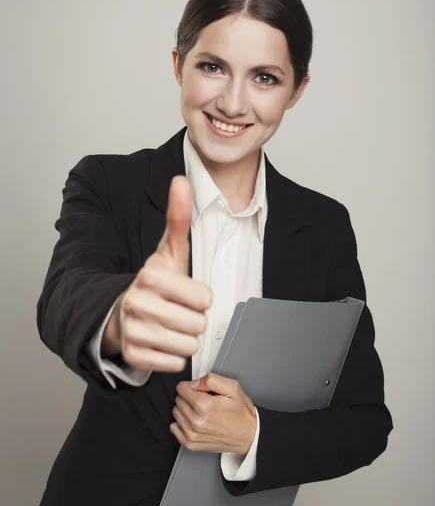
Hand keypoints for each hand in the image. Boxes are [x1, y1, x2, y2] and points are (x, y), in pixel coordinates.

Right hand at [102, 175, 212, 371]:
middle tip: (177, 311)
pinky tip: (160, 342)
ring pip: (188, 346)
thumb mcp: (168, 251)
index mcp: (151, 276)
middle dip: (193, 320)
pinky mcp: (133, 356)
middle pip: (198, 324)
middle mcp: (138, 303)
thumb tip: (181, 180)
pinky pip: (175, 364)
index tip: (186, 293)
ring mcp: (133, 332)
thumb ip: (178, 218)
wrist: (120, 313)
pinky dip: (172, 356)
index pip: (205, 299)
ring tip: (169, 326)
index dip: (200, 298)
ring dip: (184, 339)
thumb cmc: (154, 282)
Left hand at [170, 373, 256, 454]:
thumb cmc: (242, 413)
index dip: (191, 386)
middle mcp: (196, 421)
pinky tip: (193, 420)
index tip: (199, 389)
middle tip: (203, 400)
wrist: (249, 436)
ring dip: (185, 409)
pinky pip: (174, 428)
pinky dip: (181, 422)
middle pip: (178, 400)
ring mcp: (193, 434)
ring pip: (176, 413)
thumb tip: (193, 383)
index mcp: (205, 406)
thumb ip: (211, 380)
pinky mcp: (191, 444)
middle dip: (188, 396)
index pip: (181, 388)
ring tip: (201, 411)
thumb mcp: (232, 388)